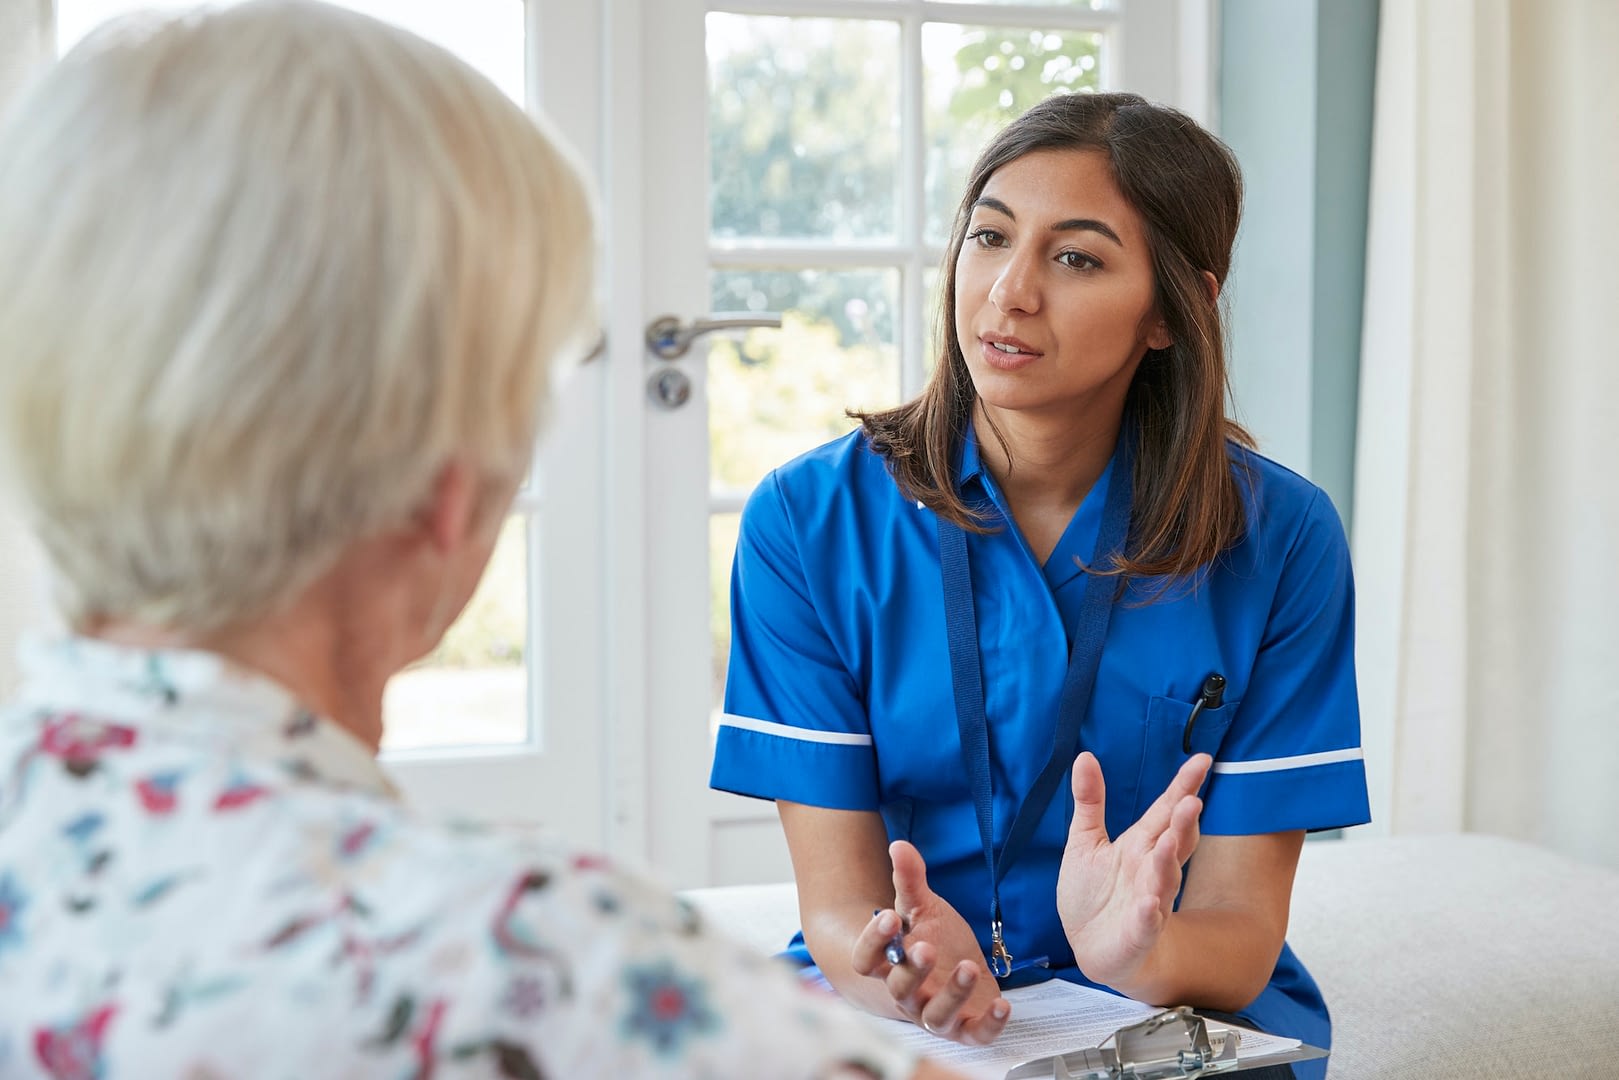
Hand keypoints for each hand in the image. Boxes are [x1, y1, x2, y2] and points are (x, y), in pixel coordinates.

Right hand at [849, 841, 1010, 1044]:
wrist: (961, 968)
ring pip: (935, 1016)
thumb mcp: (925, 908)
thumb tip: (899, 845)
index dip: (873, 941)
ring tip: (969, 968)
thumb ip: (910, 881)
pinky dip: (989, 1025)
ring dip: (952, 994)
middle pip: (899, 989)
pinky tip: (1003, 1004)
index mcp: (889, 964)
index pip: (866, 960)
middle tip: (927, 947)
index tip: (888, 916)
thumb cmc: (936, 939)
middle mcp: (908, 995)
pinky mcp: (967, 1028)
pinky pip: (975, 1034)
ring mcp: (936, 1014)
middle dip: (913, 970)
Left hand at [1056, 752, 1208, 991]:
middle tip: (1191, 801)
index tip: (1203, 759)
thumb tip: (1084, 756)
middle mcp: (1151, 869)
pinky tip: (1150, 905)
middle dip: (1184, 822)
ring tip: (1170, 841)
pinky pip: (1146, 922)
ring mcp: (1149, 900)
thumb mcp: (1085, 841)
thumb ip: (1090, 801)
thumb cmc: (1094, 893)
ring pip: (1165, 879)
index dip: (1184, 786)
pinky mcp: (1138, 931)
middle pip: (1175, 841)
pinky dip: (1149, 913)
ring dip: (1168, 861)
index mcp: (1141, 844)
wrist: (1092, 948)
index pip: (1166, 810)